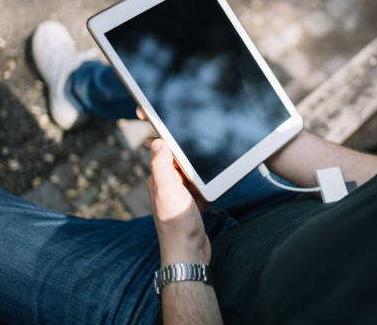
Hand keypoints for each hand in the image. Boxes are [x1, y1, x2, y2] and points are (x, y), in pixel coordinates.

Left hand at [146, 134, 210, 264]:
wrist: (189, 251)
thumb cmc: (176, 222)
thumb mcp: (166, 188)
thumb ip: (160, 164)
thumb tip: (157, 141)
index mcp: (159, 178)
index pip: (163, 152)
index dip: (168, 139)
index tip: (177, 126)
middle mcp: (168, 186)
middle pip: (181, 162)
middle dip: (192, 154)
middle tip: (206, 146)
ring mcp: (181, 196)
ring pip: (194, 174)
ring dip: (204, 171)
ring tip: (215, 165)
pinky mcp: (193, 205)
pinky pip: (203, 189)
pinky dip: (211, 187)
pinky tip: (219, 187)